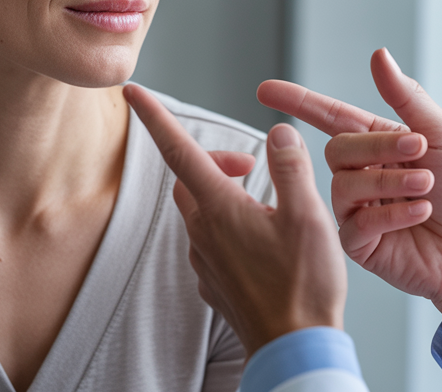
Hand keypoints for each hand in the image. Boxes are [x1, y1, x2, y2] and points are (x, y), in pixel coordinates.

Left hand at [123, 84, 347, 354]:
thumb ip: (290, 167)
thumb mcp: (308, 215)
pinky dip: (230, 231)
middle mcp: (204, 234)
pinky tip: (263, 244)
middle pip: (190, 181)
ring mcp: (205, 262)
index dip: (154, 117)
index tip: (133, 91)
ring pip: (201, 213)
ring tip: (268, 209)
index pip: (178, 151)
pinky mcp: (214, 286)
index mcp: (221, 209)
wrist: (295, 349)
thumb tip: (278, 132)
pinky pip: (211, 245)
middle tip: (253, 168)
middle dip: (214, 163)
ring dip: (224, 198)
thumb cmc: (305, 286)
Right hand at [257, 49, 441, 334]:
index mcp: (379, 145)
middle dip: (378, 147)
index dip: (299, 102)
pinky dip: (392, 214)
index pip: (331, 118)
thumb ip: (406, 97)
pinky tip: (420, 213)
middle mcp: (362, 175)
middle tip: (420, 151)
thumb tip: (379, 56)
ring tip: (427, 188)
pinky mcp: (360, 245)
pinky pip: (355, 223)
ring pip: (344, 185)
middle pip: (337, 149)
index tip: (265, 90)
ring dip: (390, 181)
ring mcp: (357, 211)